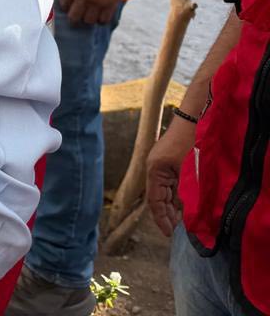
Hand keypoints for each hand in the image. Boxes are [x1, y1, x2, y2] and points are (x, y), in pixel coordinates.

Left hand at [61, 0, 134, 24]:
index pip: (63, 4)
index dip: (65, 6)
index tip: (68, 6)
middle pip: (74, 17)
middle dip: (74, 17)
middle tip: (76, 15)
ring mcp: (97, 3)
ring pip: (88, 21)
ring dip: (88, 18)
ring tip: (90, 15)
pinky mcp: (110, 5)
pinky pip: (103, 20)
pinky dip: (102, 19)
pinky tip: (101, 15)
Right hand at [146, 116, 195, 235]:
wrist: (196, 116)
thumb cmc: (192, 142)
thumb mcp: (190, 172)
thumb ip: (187, 194)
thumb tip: (187, 217)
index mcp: (155, 170)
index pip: (154, 201)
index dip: (161, 218)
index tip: (168, 233)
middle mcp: (154, 167)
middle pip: (157, 197)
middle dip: (166, 214)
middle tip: (176, 230)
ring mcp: (161, 163)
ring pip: (164, 191)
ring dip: (171, 206)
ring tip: (181, 221)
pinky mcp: (169, 161)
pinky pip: (170, 183)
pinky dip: (175, 196)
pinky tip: (183, 205)